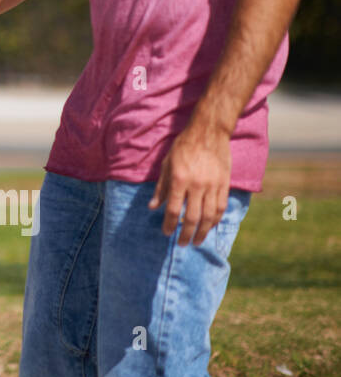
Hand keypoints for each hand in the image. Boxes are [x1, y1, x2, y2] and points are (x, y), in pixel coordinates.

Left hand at [148, 119, 231, 246]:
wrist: (209, 131)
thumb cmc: (183, 146)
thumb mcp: (166, 164)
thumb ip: (161, 187)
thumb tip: (152, 207)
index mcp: (179, 179)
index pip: (173, 209)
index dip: (169, 224)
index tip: (166, 233)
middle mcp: (197, 185)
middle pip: (192, 217)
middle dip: (186, 233)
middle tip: (182, 244)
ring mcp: (213, 185)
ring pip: (209, 216)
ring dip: (203, 232)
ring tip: (197, 241)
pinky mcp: (224, 184)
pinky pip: (221, 207)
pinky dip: (215, 220)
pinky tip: (210, 227)